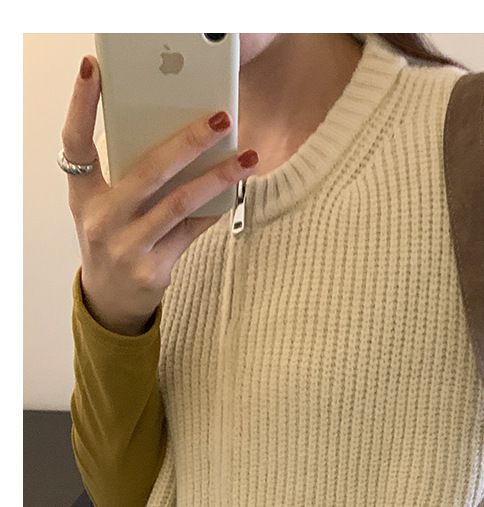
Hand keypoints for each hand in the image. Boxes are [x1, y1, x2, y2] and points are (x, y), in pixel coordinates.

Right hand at [61, 55, 258, 334]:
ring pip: (180, 202)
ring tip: (247, 158)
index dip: (81, 105)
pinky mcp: (153, 269)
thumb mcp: (105, 207)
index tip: (94, 69)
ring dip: (218, 176)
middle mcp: (101, 219)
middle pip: (149, 170)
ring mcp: (127, 247)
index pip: (76, 142)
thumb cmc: (113, 238)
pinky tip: (233, 192)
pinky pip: (191, 231)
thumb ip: (127, 175)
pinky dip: (214, 209)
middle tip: (221, 118)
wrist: (110, 300)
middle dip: (189, 140)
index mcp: (84, 195)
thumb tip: (178, 137)